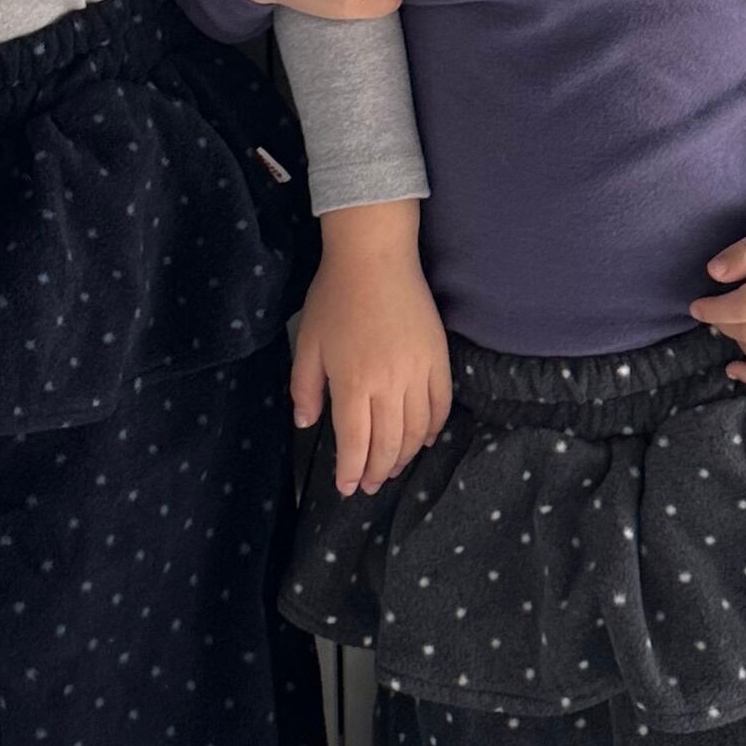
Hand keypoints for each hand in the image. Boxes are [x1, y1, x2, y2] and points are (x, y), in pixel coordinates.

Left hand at [287, 200, 452, 493]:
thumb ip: (305, 388)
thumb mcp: (307, 343)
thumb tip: (307, 423)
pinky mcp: (439, 359)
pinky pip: (441, 405)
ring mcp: (418, 372)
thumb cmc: (335, 297)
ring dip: (405, 456)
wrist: (375, 257)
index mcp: (353, 382)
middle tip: (371, 486)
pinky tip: (423, 440)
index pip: (355, 442)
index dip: (352, 471)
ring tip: (393, 468)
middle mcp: (389, 384)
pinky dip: (433, 429)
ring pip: (417, 431)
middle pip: (389, 443)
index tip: (347, 487)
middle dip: (379, 472)